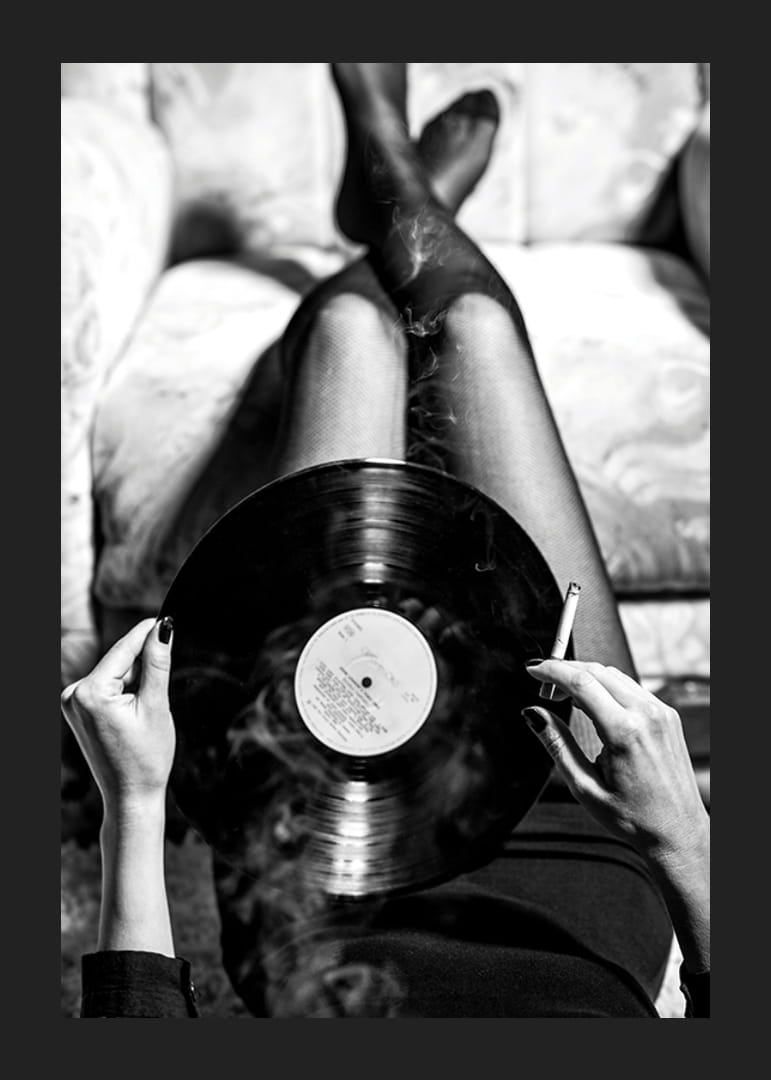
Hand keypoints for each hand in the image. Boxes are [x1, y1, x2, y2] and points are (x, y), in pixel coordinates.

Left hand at [60, 617, 174, 811]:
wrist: (131, 795)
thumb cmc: (146, 758)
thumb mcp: (156, 705)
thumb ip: (157, 663)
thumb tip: (163, 628)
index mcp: (90, 693)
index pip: (124, 649)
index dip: (148, 632)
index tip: (167, 618)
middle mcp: (73, 694)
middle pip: (118, 660)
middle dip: (143, 664)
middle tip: (162, 685)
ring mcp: (72, 703)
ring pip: (114, 673)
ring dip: (135, 680)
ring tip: (147, 711)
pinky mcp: (77, 709)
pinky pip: (106, 686)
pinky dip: (124, 691)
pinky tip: (135, 713)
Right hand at [523, 659, 708, 859]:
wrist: (677, 832)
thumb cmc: (635, 817)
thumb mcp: (585, 786)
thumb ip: (557, 744)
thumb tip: (533, 715)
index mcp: (625, 732)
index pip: (581, 682)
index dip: (551, 671)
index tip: (533, 671)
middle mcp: (647, 715)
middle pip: (597, 671)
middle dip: (565, 670)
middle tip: (542, 684)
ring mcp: (661, 712)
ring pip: (614, 675)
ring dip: (585, 675)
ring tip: (562, 693)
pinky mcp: (667, 715)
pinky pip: (631, 687)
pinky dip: (606, 685)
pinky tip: (591, 701)